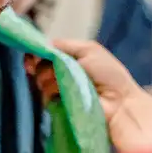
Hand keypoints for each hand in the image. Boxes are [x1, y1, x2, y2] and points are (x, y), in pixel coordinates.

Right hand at [30, 40, 151, 152]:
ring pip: (40, 81)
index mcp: (70, 58)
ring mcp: (59, 90)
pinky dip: (50, 93)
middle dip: (42, 66)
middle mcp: (62, 72)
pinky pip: (45, 97)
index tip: (32, 56)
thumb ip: (64, 46)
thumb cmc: (109, 74)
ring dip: (48, 80)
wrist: (119, 101)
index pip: (45, 52)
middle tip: (53, 70)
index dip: (36, 53)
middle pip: (39, 66)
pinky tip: (60, 93)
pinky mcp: (59, 106)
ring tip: (63, 82)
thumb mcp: (89, 50)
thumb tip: (41, 46)